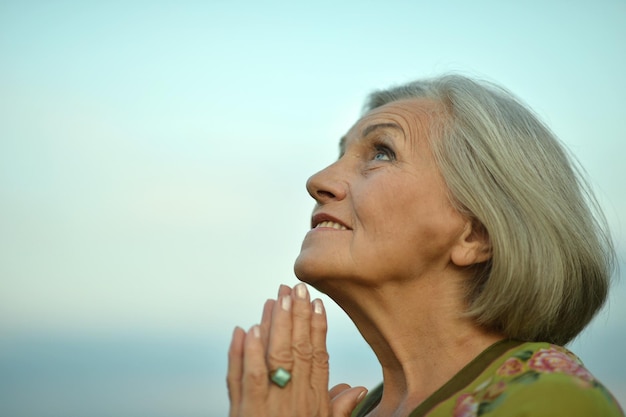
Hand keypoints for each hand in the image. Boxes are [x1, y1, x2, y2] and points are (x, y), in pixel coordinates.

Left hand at [227, 283, 366, 416]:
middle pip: (294, 352)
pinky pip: (240, 380)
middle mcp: (291, 400)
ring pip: (269, 359)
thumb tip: (356, 387)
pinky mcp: (241, 413)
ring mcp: (264, 406)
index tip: (317, 302)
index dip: (317, 328)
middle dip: (295, 317)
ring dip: (271, 327)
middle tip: (294, 287)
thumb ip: (337, 409)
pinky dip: (241, 354)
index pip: (317, 358)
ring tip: (274, 298)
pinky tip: (245, 330)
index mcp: (313, 403)